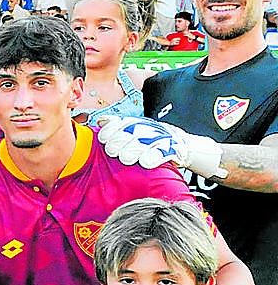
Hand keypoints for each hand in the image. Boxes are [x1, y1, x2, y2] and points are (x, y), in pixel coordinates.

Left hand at [97, 116, 225, 178]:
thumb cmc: (152, 141)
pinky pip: (162, 153)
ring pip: (145, 143)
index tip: (103, 139)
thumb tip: (100, 121)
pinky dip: (153, 158)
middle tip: (113, 152)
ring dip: (133, 150)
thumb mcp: (135, 132)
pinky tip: (146, 163)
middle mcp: (149, 129)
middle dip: (119, 142)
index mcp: (138, 124)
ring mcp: (162, 138)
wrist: (184, 146)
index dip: (111, 130)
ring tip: (125, 158)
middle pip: (131, 133)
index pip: (122, 123)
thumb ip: (117, 127)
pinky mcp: (173, 150)